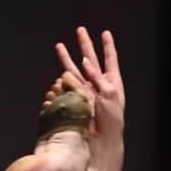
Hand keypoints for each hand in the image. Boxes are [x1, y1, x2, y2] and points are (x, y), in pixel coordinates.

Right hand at [52, 25, 124, 152]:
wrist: (102, 140)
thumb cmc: (112, 119)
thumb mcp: (109, 94)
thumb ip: (97, 76)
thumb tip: (85, 62)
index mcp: (112, 82)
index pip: (110, 59)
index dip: (108, 46)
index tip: (106, 33)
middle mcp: (98, 84)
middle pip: (90, 59)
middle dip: (85, 45)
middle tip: (80, 30)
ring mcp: (86, 91)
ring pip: (75, 69)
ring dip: (66, 57)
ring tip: (59, 45)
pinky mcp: (76, 100)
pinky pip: (67, 86)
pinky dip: (62, 79)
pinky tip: (58, 73)